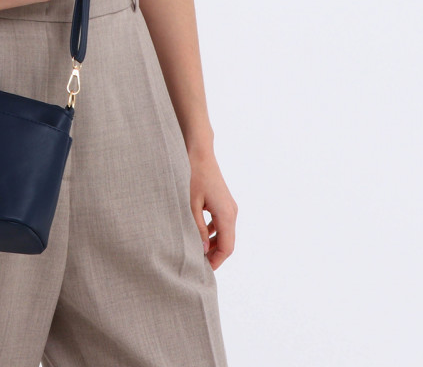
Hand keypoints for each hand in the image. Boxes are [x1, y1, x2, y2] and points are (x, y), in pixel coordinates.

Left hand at [189, 149, 236, 270]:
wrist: (199, 152)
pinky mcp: (224, 201)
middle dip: (214, 255)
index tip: (202, 271)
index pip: (227, 248)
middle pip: (227, 243)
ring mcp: (229, 206)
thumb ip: (197, 229)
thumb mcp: (190, 204)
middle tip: (197, 264)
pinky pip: (222, 223)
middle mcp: (232, 212)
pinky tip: (198, 234)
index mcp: (226, 214)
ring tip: (197, 252)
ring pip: (225, 233)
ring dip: (213, 244)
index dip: (216, 262)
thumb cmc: (192, 175)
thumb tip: (203, 251)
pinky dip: (213, 232)